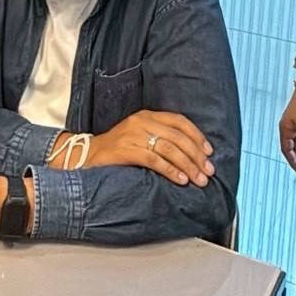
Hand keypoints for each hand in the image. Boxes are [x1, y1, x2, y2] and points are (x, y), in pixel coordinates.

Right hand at [88, 110, 213, 187]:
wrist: (86, 155)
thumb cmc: (117, 150)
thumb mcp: (139, 137)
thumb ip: (160, 139)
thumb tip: (190, 154)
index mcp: (146, 116)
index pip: (179, 121)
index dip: (197, 136)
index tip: (209, 152)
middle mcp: (141, 122)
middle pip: (177, 137)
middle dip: (196, 156)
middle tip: (208, 171)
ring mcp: (132, 135)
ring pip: (169, 148)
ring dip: (187, 165)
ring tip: (198, 179)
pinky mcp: (125, 150)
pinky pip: (154, 160)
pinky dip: (170, 170)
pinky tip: (181, 180)